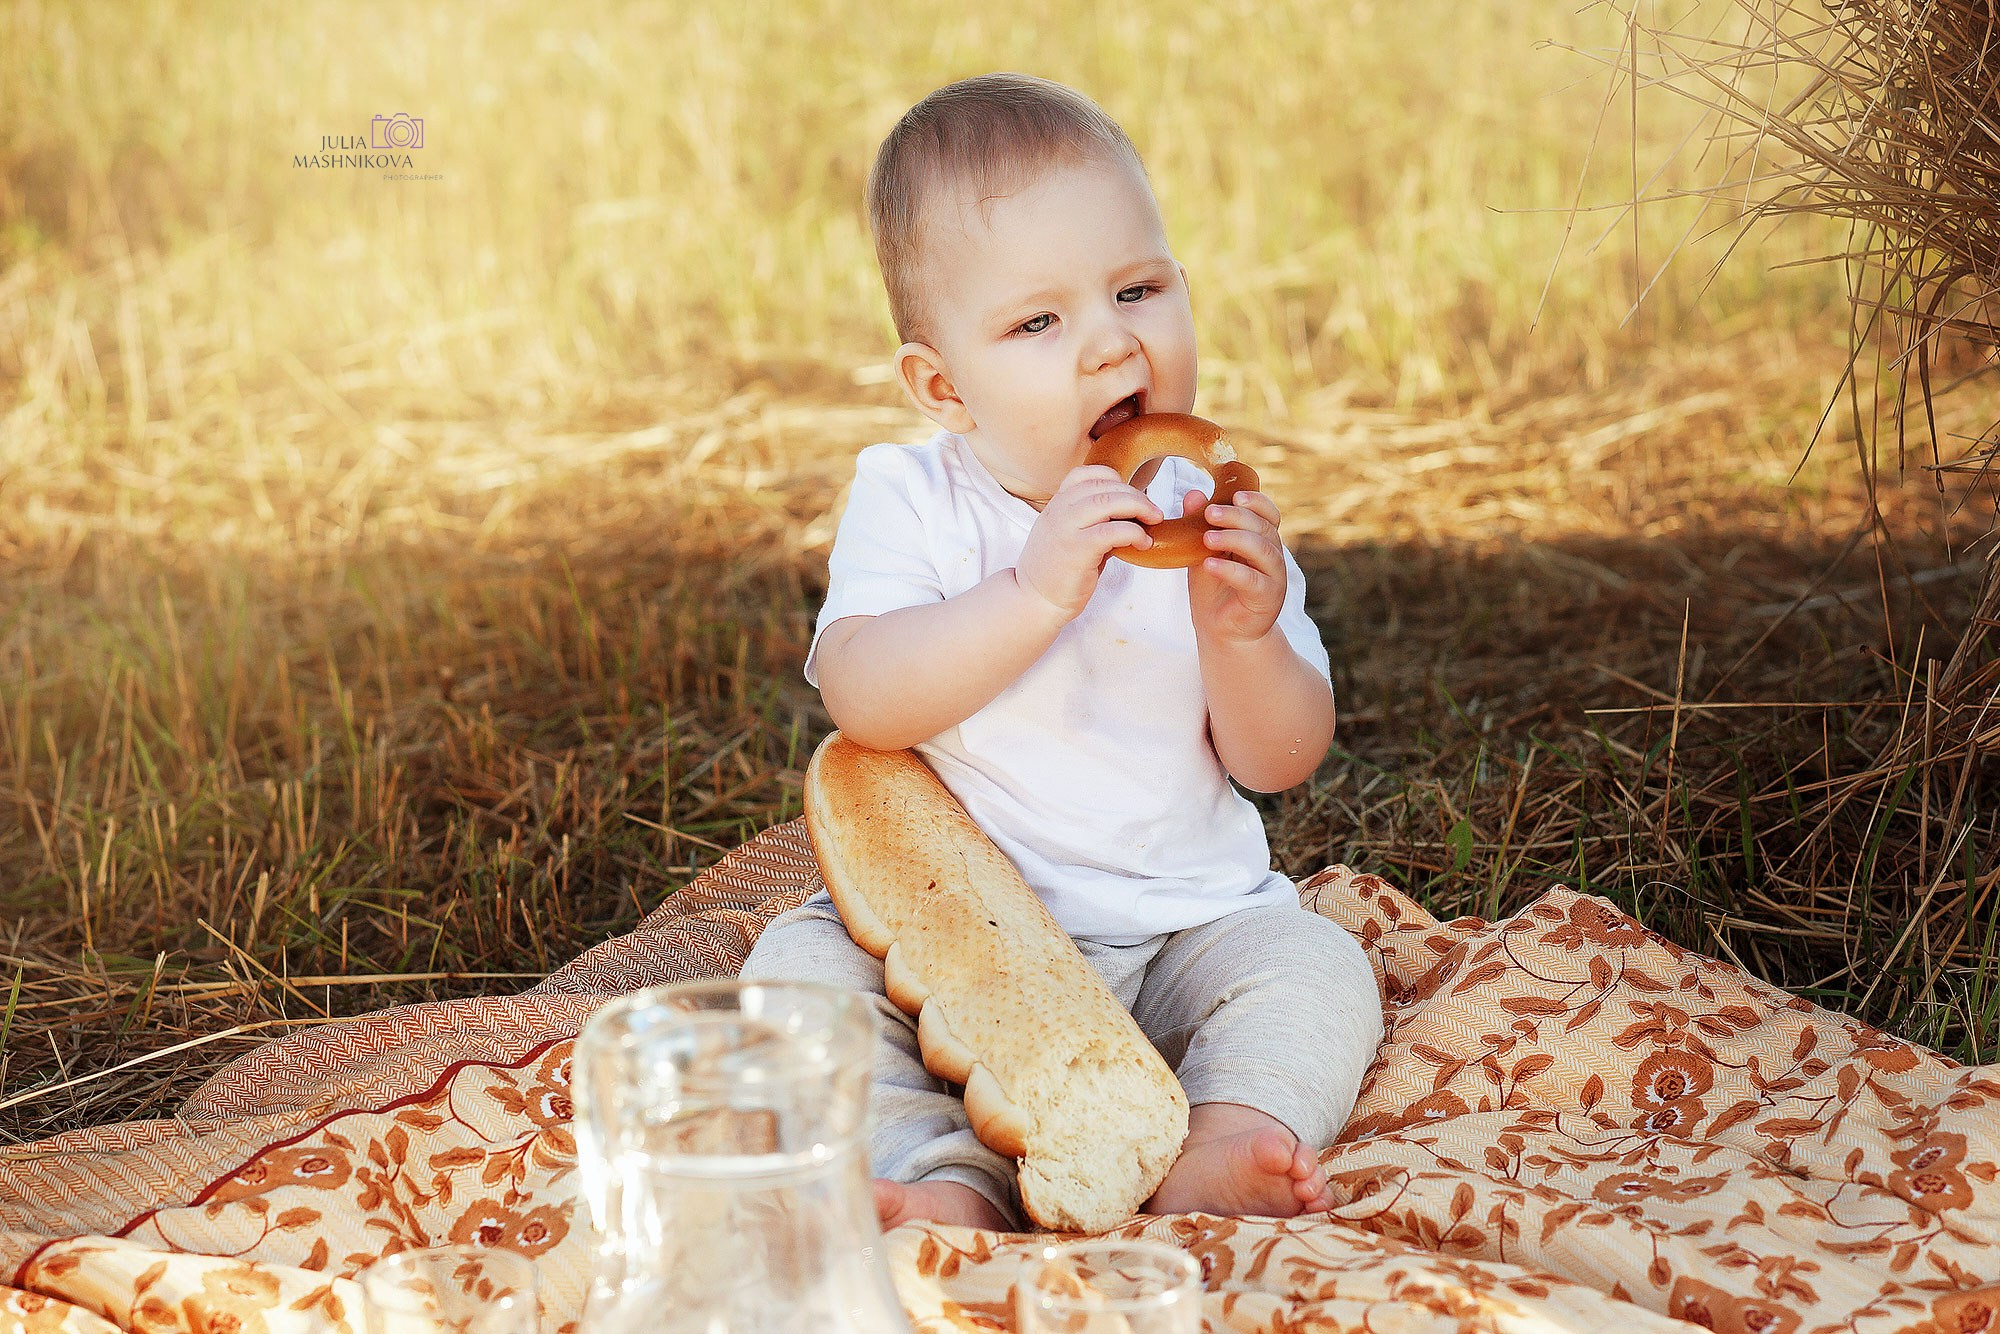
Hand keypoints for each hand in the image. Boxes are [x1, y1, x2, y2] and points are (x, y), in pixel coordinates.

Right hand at [1014, 465, 1162, 617]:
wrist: (1033, 600)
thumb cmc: (1056, 571)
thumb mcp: (1068, 534)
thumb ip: (1091, 519)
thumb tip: (1129, 513)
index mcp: (1056, 504)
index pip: (1084, 474)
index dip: (1112, 478)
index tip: (1129, 494)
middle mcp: (1059, 510)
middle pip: (1103, 486)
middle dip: (1135, 495)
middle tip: (1153, 511)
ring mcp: (1066, 529)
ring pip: (1109, 502)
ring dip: (1139, 507)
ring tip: (1154, 520)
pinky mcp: (1078, 550)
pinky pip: (1113, 531)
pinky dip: (1134, 533)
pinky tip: (1144, 543)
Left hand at [1186, 487, 1286, 643]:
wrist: (1221, 631)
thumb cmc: (1214, 589)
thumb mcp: (1201, 553)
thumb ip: (1198, 526)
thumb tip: (1193, 494)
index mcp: (1260, 540)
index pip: (1268, 514)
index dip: (1256, 501)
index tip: (1234, 495)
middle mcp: (1272, 556)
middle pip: (1264, 527)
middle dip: (1237, 517)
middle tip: (1210, 513)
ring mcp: (1274, 578)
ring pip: (1263, 550)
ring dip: (1235, 539)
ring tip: (1207, 538)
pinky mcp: (1267, 599)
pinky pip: (1253, 580)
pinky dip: (1231, 570)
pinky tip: (1210, 565)